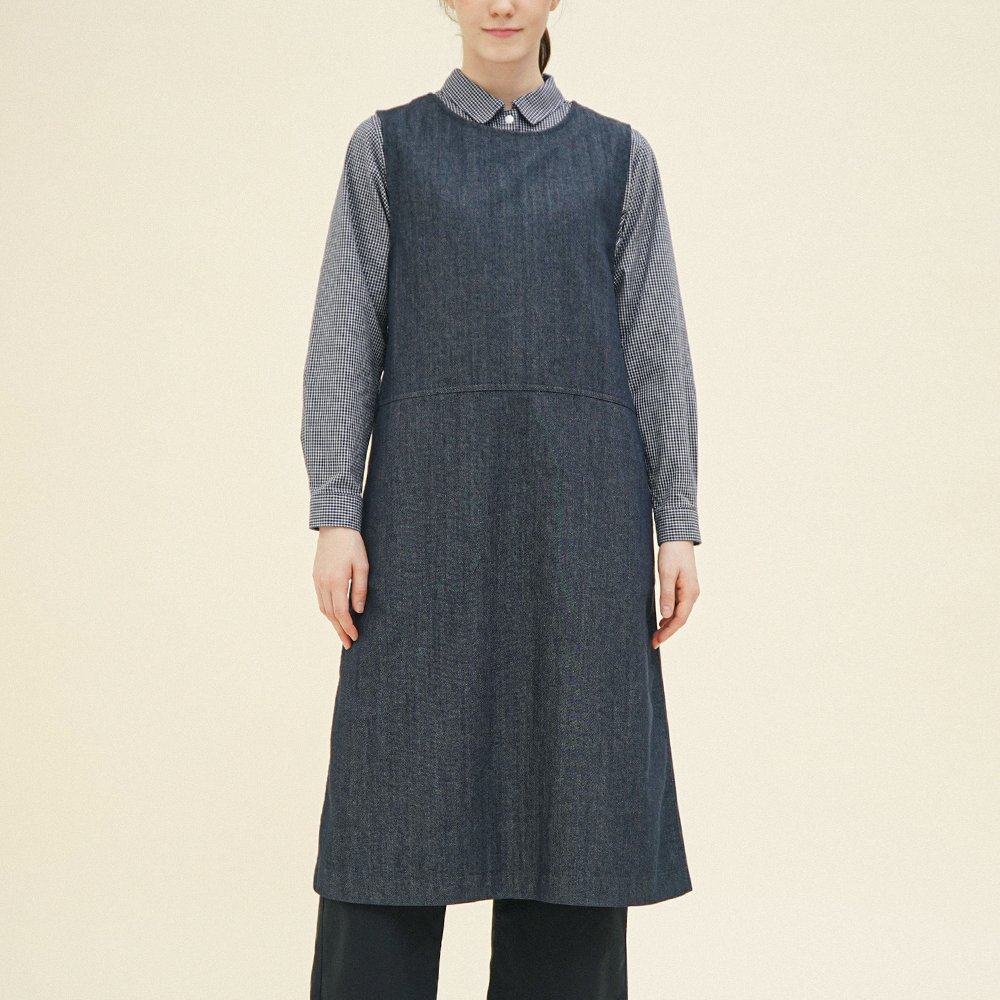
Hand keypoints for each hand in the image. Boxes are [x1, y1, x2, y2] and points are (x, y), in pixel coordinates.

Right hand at [313, 526, 368, 648]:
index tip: (355, 637)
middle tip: (348, 644)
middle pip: (330, 615)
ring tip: (342, 633)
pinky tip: (335, 616)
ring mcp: (317, 580)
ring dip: (333, 623)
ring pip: (323, 608)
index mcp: (336, 581)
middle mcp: (323, 583)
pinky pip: (320, 599)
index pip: (341, 612)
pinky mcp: (315, 577)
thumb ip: (361, 589)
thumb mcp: (363, 565)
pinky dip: (328, 611)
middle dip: (340, 631)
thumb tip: (358, 611)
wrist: (335, 527)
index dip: (348, 627)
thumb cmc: (353, 545)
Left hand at [652, 540, 699, 647]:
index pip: (679, 619)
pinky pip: (679, 606)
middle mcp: (693, 594)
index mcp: (690, 593)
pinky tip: (662, 621)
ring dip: (668, 625)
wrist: (678, 538)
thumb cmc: (671, 554)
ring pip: (680, 614)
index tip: (656, 642)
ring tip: (656, 635)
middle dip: (667, 632)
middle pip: (680, 619)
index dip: (668, 633)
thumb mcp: (666, 573)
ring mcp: (690, 591)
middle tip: (653, 643)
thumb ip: (666, 594)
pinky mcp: (685, 588)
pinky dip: (670, 616)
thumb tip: (666, 616)